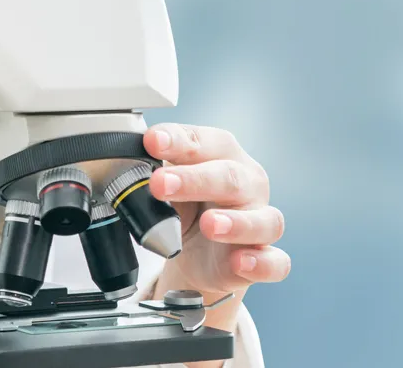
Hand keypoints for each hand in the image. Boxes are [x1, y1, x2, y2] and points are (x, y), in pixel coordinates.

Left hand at [143, 124, 289, 345]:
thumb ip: (156, 172)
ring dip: (236, 222)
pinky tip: (241, 261)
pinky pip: (275, 262)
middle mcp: (248, 185)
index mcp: (224, 156)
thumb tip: (127, 164)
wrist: (198, 255)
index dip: (178, 140)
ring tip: (209, 224)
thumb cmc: (190, 206)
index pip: (205, 143)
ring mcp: (260, 222)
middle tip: (160, 184)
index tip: (152, 141)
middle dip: (194, 180)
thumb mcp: (169, 185)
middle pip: (230, 178)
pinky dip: (261, 262)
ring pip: (264, 220)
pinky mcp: (264, 258)